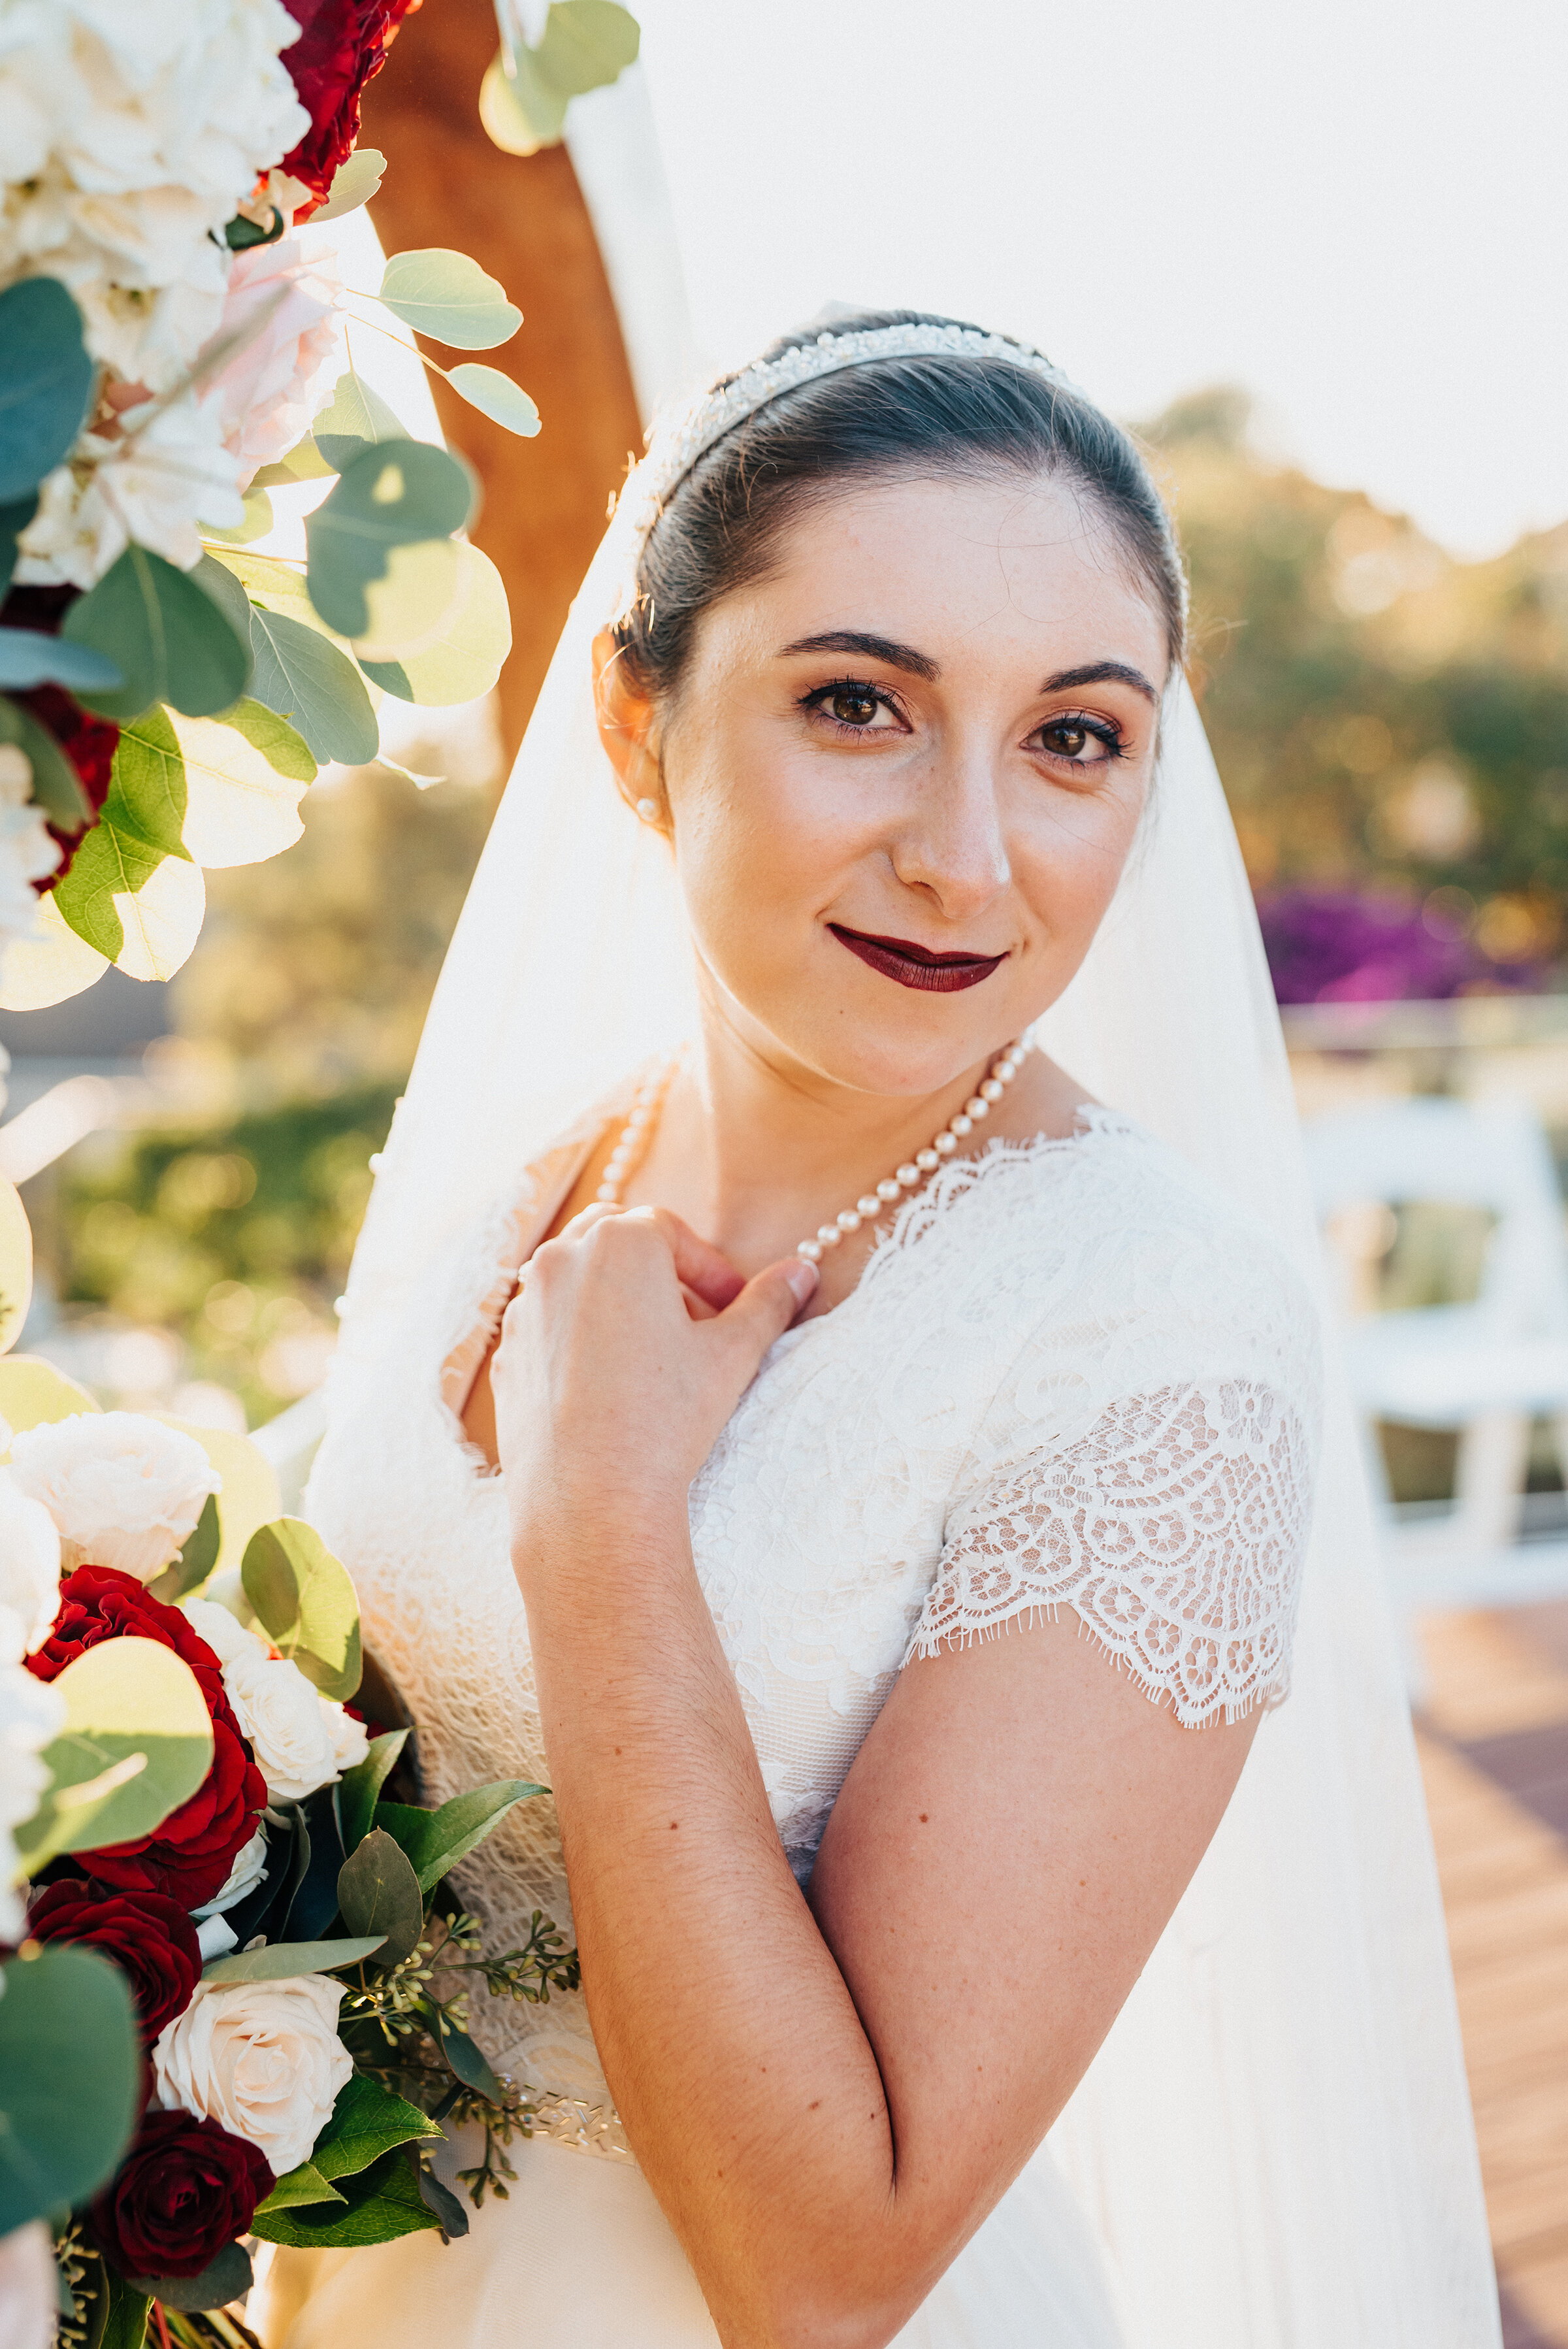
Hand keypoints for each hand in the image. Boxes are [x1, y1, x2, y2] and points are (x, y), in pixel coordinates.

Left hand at [492, 1205, 818, 1564]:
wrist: (591, 1499)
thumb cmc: (666, 1419)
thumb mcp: (733, 1354)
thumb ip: (768, 1303)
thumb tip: (802, 1272)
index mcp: (619, 1242)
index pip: (672, 1232)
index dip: (710, 1270)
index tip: (732, 1308)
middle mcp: (560, 1260)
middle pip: (616, 1240)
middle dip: (658, 1271)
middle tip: (694, 1321)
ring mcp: (525, 1307)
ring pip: (577, 1280)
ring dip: (619, 1300)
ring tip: (655, 1354)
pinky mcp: (507, 1353)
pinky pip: (549, 1325)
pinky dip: (582, 1335)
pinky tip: (613, 1385)